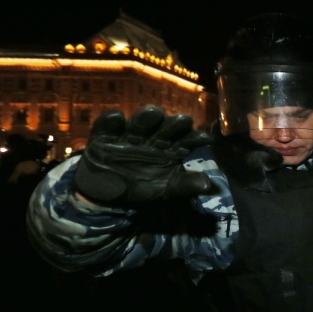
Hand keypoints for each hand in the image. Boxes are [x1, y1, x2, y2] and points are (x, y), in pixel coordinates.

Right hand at [75, 106, 212, 205]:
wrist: (105, 196)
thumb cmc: (140, 189)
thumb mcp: (164, 191)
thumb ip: (184, 186)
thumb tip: (208, 184)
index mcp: (170, 149)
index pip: (186, 140)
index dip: (195, 138)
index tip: (205, 139)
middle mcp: (153, 138)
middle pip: (166, 126)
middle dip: (174, 123)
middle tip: (183, 121)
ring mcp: (130, 134)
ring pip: (141, 121)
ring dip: (148, 117)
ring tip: (154, 115)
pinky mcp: (105, 135)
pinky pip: (108, 124)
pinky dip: (112, 120)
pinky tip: (117, 120)